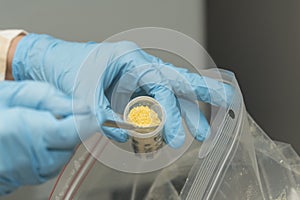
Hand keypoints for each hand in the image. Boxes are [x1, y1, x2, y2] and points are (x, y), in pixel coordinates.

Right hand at [0, 81, 98, 194]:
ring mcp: (26, 172)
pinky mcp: (25, 179)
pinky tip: (37, 141)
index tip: (92, 114)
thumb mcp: (18, 94)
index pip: (75, 131)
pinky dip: (52, 153)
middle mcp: (29, 157)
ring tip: (43, 127)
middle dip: (74, 130)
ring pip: (64, 158)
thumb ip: (52, 99)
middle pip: (72, 146)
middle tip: (59, 117)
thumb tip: (82, 107)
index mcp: (27, 130)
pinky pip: (51, 167)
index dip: (88, 122)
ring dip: (63, 142)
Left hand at [12, 34, 232, 147]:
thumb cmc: (67, 66)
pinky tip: (167, 131)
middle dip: (199, 97)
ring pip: (168, 94)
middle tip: (220, 107)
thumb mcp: (83, 89)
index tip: (174, 136)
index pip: (160, 84)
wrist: (52, 64)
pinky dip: (162, 118)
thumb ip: (102, 114)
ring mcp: (137, 79)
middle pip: (176, 81)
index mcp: (131, 59)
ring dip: (184, 113)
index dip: (169, 112)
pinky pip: (152, 104)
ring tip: (200, 131)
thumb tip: (120, 135)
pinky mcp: (131, 91)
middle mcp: (139, 67)